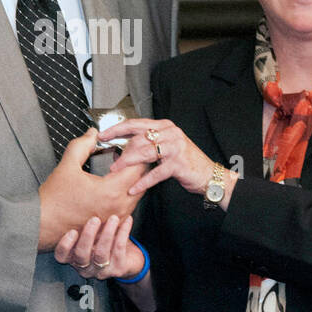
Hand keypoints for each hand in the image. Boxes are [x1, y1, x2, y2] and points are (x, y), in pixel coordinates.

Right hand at [37, 129, 146, 249]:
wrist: (41, 224)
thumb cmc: (53, 201)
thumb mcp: (67, 166)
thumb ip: (82, 145)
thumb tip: (92, 134)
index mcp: (110, 191)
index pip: (138, 168)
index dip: (135, 154)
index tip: (127, 147)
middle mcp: (118, 207)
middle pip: (142, 182)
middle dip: (136, 166)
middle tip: (125, 155)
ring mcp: (115, 218)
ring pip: (137, 195)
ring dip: (132, 181)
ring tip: (119, 169)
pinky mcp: (111, 225)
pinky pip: (128, 207)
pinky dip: (126, 194)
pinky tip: (113, 187)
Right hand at [53, 213, 144, 280]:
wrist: (129, 258)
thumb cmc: (105, 241)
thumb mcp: (92, 233)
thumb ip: (84, 222)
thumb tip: (81, 195)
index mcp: (74, 258)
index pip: (61, 256)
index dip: (65, 245)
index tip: (72, 231)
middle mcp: (85, 267)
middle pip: (81, 255)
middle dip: (88, 236)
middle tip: (95, 220)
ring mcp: (101, 271)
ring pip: (101, 254)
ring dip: (107, 234)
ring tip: (113, 218)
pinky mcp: (117, 270)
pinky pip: (119, 251)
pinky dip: (123, 233)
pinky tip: (127, 221)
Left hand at [98, 118, 233, 198]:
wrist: (208, 175)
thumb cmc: (185, 162)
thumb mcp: (166, 147)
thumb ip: (148, 143)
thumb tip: (123, 148)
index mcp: (164, 126)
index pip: (136, 123)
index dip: (117, 129)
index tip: (103, 134)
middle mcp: (170, 133)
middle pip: (138, 139)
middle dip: (122, 151)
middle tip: (112, 162)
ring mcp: (175, 147)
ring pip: (144, 152)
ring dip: (128, 163)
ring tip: (117, 171)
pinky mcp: (177, 163)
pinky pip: (155, 173)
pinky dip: (142, 182)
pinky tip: (134, 188)